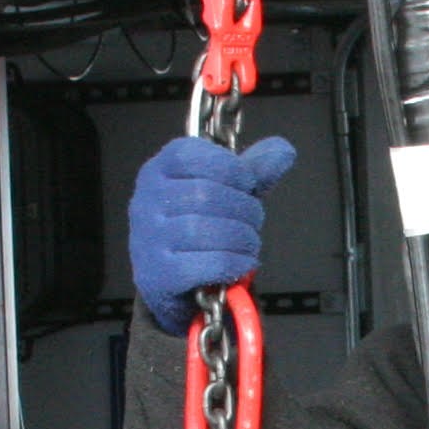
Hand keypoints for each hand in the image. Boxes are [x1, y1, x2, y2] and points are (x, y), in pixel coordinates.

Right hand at [128, 134, 296, 332]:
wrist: (167, 278)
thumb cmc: (195, 226)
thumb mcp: (222, 191)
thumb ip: (251, 170)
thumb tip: (283, 149)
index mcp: (158, 170)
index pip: (194, 156)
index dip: (232, 170)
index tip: (246, 186)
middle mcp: (146, 201)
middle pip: (205, 195)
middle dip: (245, 210)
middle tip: (252, 222)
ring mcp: (149, 239)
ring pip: (207, 231)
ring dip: (242, 239)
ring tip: (247, 244)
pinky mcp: (159, 276)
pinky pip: (209, 263)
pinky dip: (235, 263)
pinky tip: (240, 263)